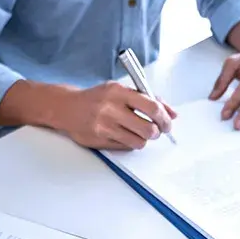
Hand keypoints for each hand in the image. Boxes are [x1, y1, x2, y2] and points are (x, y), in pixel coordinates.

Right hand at [58, 82, 177, 149]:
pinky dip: (129, 143)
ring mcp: (104, 126)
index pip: (151, 107)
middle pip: (148, 129)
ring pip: (138, 142)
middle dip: (156, 132)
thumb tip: (172, 114)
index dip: (164, 118)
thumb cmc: (97, 98)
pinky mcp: (99, 140)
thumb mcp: (121, 91)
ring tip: (138, 133)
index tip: (167, 123)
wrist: (67, 108)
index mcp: (118, 92)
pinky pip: (125, 147)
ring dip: (143, 140)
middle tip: (156, 131)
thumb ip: (147, 100)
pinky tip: (123, 135)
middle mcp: (111, 109)